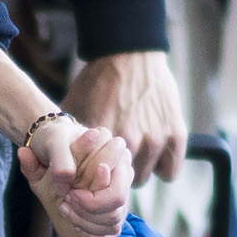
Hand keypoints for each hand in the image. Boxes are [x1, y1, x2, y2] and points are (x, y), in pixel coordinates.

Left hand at [19, 116, 129, 236]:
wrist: (63, 161)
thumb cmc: (55, 154)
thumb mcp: (41, 158)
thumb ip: (34, 154)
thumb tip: (23, 154)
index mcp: (111, 149)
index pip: (108, 173)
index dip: (87, 186)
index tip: (67, 192)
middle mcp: (124, 170)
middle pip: (117, 199)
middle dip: (88, 207)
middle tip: (66, 201)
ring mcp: (123, 193)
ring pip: (114, 218)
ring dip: (86, 220)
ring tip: (64, 209)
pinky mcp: (118, 212)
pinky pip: (111, 232)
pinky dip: (90, 233)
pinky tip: (74, 223)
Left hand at [62, 52, 185, 185]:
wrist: (129, 54)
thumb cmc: (98, 80)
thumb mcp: (73, 106)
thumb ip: (70, 136)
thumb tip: (61, 162)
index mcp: (102, 137)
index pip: (94, 177)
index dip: (91, 177)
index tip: (90, 171)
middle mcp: (129, 141)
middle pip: (117, 182)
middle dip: (113, 175)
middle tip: (112, 162)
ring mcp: (155, 139)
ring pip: (143, 178)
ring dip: (137, 169)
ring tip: (131, 154)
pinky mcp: (176, 135)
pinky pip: (169, 172)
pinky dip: (161, 167)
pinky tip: (153, 156)